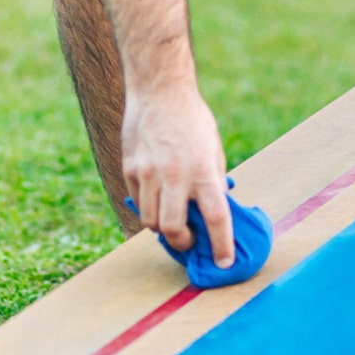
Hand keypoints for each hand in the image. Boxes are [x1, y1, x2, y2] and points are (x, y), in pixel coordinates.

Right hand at [122, 86, 234, 268]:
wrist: (159, 91)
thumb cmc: (193, 122)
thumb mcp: (213, 150)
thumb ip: (213, 183)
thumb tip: (215, 216)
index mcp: (203, 170)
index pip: (216, 217)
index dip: (221, 245)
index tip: (224, 263)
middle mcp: (175, 174)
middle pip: (173, 229)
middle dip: (183, 244)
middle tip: (189, 241)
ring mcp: (149, 172)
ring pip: (151, 221)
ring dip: (163, 228)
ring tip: (172, 218)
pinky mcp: (130, 168)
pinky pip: (138, 202)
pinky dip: (148, 207)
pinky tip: (157, 196)